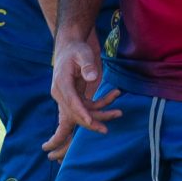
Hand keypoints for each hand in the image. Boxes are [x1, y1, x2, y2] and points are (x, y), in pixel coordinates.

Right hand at [43, 33, 121, 159]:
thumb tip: (93, 77)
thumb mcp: (83, 53)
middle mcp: (62, 93)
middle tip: (105, 131)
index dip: (80, 111)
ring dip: (101, 115)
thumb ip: (87, 64)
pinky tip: (116, 94)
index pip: (70, 100)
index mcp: (61, 82)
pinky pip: (88, 106)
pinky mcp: (75, 98)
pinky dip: (102, 104)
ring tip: (119, 113)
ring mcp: (68, 97)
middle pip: (75, 112)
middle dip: (90, 122)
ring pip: (83, 112)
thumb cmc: (76, 50)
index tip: (90, 121)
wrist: (69, 49)